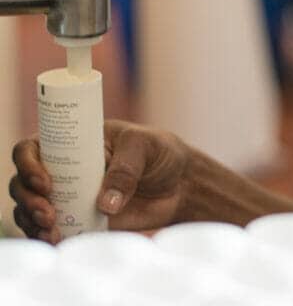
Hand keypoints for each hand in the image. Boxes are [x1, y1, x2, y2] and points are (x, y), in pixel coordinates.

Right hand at [10, 120, 189, 241]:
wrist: (179, 183)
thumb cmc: (160, 152)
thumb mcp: (146, 146)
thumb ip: (126, 169)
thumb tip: (105, 204)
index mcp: (75, 141)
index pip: (33, 147)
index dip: (29, 163)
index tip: (46, 182)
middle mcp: (65, 169)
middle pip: (24, 183)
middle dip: (28, 199)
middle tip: (48, 213)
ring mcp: (70, 196)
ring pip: (30, 209)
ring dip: (32, 222)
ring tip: (53, 231)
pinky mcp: (79, 220)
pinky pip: (50, 231)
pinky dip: (46, 237)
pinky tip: (57, 240)